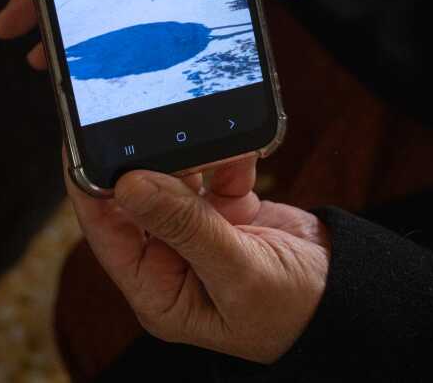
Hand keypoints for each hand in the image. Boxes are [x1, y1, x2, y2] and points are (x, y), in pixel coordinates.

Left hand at [65, 152, 330, 362]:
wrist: (350, 294)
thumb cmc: (294, 309)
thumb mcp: (237, 272)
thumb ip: (184, 225)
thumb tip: (128, 185)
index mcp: (159, 291)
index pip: (107, 232)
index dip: (90, 186)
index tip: (82, 141)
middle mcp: (171, 261)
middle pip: (137, 200)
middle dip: (147, 163)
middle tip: (149, 123)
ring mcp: (198, 234)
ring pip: (175, 179)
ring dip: (192, 157)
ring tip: (206, 140)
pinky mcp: (227, 211)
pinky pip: (212, 171)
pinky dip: (226, 158)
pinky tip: (241, 159)